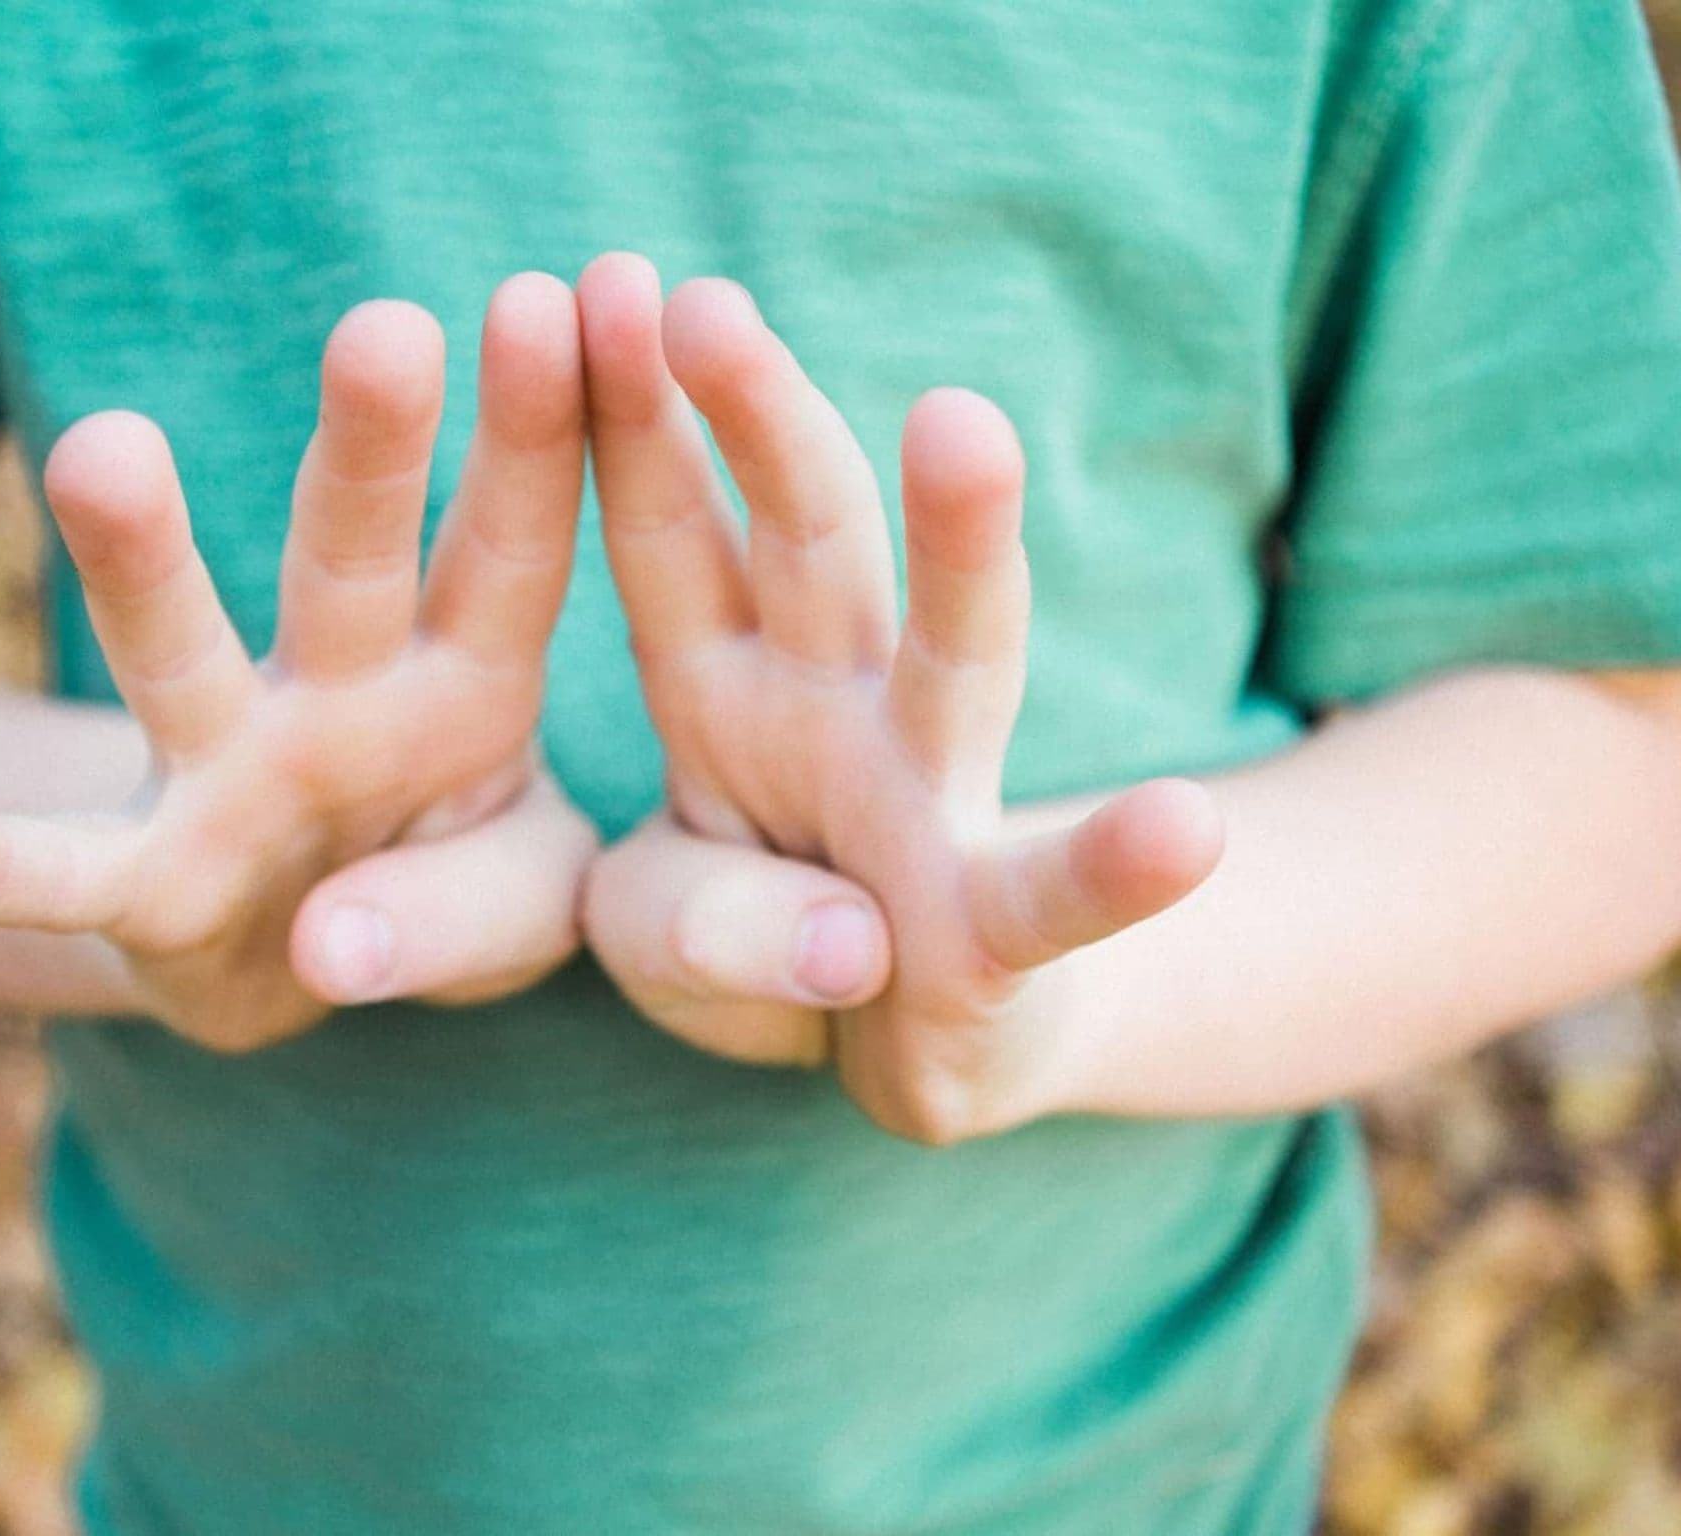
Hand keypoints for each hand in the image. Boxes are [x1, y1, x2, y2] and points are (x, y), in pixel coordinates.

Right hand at [0, 275, 597, 1050]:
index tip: (560, 304)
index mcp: (468, 683)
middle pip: (353, 560)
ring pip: (180, 656)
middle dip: (374, 452)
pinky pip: (53, 873)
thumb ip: (500, 903)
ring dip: (145, 562)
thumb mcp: (521, 897)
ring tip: (104, 449)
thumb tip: (336, 945)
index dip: (542, 440)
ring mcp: (227, 777)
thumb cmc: (441, 884)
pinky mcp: (142, 883)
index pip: (513, 550)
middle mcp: (340, 702)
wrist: (308, 961)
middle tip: (388, 326)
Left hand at [574, 254, 1223, 1142]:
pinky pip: (1058, 893)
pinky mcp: (1001, 929)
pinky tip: (1183, 828)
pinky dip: (1115, 864)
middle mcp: (836, 711)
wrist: (916, 1048)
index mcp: (722, 689)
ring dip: (956, 544)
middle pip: (803, 544)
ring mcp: (931, 803)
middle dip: (757, 422)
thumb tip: (820, 938)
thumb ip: (672, 922)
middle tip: (701, 302)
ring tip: (959, 424)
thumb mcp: (660, 935)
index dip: (629, 420)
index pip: (668, 535)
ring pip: (953, 655)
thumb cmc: (767, 956)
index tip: (590, 290)